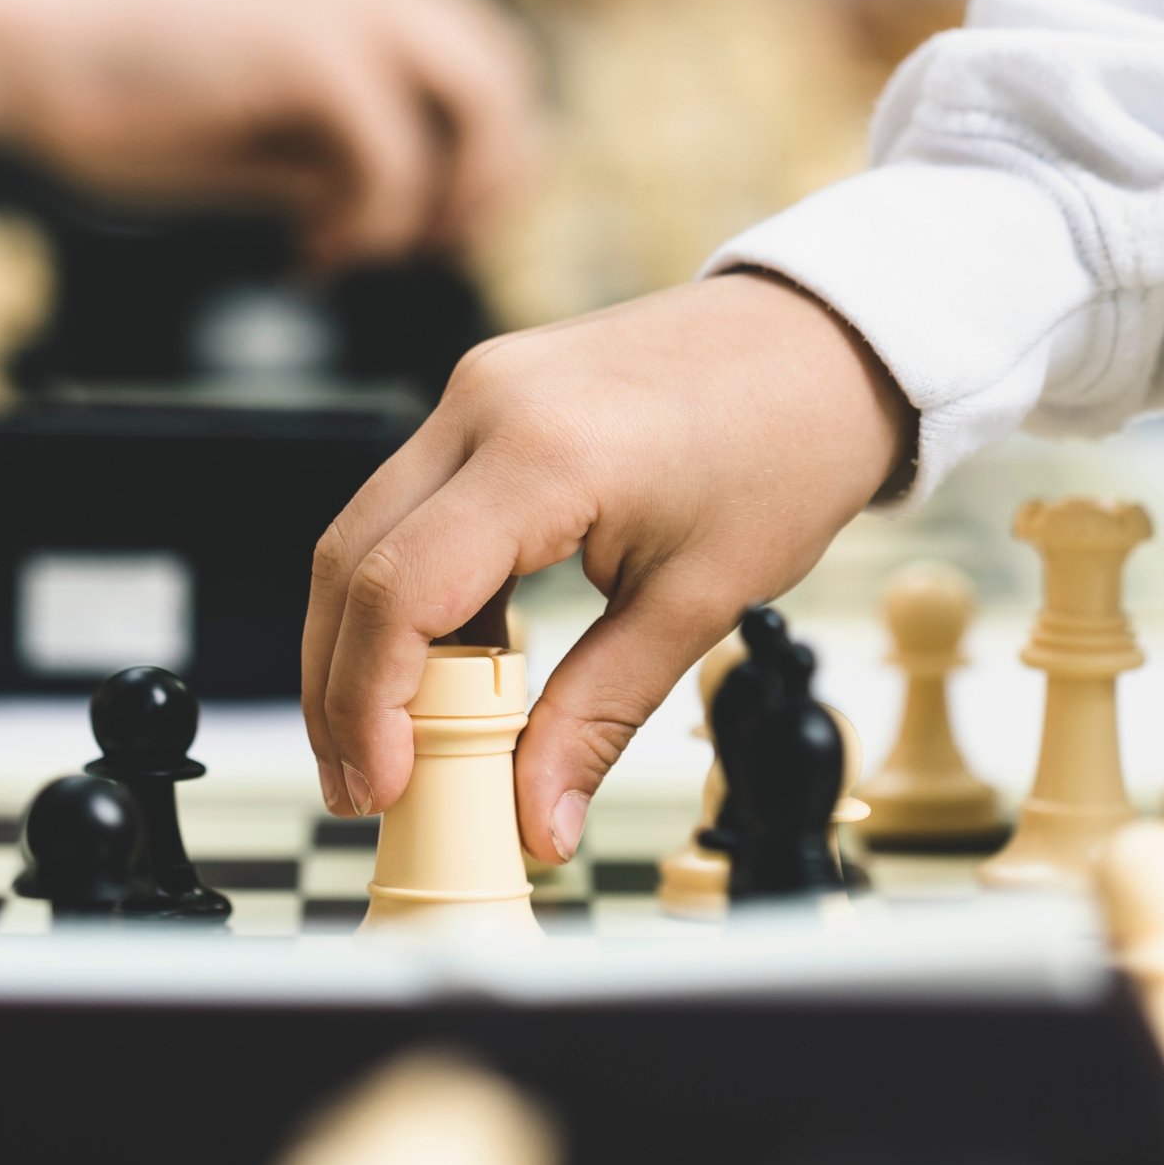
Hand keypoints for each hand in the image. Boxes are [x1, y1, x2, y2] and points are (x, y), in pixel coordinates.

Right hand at [0, 0, 539, 265]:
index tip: (430, 226)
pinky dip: (372, 225)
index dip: (475, 149)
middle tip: (427, 253)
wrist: (3, 47)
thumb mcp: (246, 114)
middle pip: (500, 74)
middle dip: (486, 179)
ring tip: (367, 254)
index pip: (472, 50)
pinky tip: (311, 253)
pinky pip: (398, 159)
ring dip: (443, 201)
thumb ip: (331, 144)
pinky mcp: (313, 49)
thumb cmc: (100, 90)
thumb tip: (401, 212)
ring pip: (477, 107)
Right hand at [302, 272, 914, 861]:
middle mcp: (484, 405)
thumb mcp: (700, 602)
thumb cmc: (786, 448)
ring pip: (363, 531)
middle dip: (337, 689)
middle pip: (350, 563)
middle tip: (361, 788)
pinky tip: (434, 669)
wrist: (826, 341)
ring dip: (357, 643)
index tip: (383, 788)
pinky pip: (409, 502)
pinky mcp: (485, 395)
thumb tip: (538, 823)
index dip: (367, 704)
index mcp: (543, 454)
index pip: (399, 592)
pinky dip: (405, 591)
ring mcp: (476, 390)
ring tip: (386, 745)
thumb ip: (598, 716)